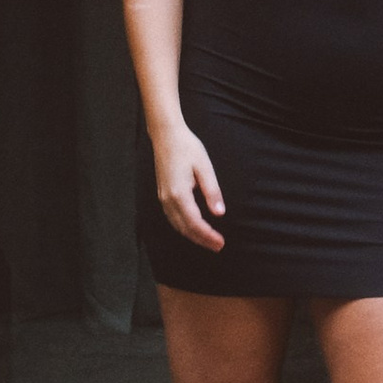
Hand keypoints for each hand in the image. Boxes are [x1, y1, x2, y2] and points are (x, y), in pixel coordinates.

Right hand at [151, 127, 226, 249]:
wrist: (166, 136)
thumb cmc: (187, 148)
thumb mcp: (204, 167)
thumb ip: (212, 192)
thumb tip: (219, 214)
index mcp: (179, 194)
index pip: (195, 223)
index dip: (208, 235)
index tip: (221, 242)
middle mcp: (168, 200)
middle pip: (185, 228)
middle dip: (202, 240)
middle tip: (218, 247)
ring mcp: (163, 198)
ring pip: (177, 225)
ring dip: (193, 236)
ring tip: (208, 241)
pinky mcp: (162, 195)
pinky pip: (172, 218)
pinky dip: (184, 227)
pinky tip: (193, 228)